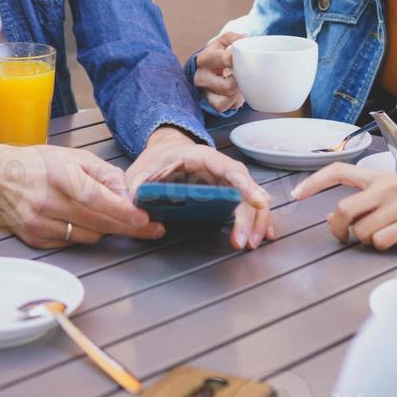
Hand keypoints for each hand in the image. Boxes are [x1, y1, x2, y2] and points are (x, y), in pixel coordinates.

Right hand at [0, 142, 165, 248]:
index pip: (98, 200)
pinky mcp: (35, 239)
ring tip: (104, 215)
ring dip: (104, 229)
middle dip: (129, 227)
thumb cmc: (40, 164)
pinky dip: (82, 234)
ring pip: (89, 237)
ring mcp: (40, 224)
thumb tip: (130, 195)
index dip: (124, 213)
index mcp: (60, 176)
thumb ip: (106, 175)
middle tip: (152, 229)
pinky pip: (72, 243)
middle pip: (99, 223)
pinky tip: (78, 220)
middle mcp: (48, 202)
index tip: (146, 220)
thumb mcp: (75, 157)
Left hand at [124, 127, 274, 250]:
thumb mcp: (141, 172)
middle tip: (244, 241)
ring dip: (257, 222)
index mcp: (202, 157)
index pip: (229, 168)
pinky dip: (258, 221)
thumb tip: (133, 205)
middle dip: (249, 216)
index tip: (257, 201)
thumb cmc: (156, 161)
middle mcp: (221, 168)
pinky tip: (263, 236)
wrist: (164, 153)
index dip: (244, 185)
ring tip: (251, 244)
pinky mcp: (230, 194)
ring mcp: (228, 182)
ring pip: (252, 199)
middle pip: (246, 189)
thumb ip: (137, 186)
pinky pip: (249, 206)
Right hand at [193, 31, 246, 112]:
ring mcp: (205, 92)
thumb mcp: (221, 43)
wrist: (204, 71)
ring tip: (240, 83)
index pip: (226, 60)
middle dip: (240, 81)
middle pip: (228, 85)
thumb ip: (232, 38)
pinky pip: (226, 106)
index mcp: (205, 59)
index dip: (240, 60)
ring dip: (238, 92)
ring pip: (228, 98)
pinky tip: (235, 93)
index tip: (245, 59)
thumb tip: (245, 38)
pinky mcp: (210, 103)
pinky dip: (234, 101)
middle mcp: (201, 77)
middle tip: (244, 74)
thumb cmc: (216, 56)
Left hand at [293, 163, 396, 250]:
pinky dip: (382, 245)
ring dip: (366, 239)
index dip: (314, 181)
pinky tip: (395, 239)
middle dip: (337, 227)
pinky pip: (380, 242)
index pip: (339, 171)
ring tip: (383, 233)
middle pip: (343, 209)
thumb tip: (331, 218)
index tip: (297, 193)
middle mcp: (387, 188)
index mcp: (379, 176)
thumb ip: (362, 202)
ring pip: (362, 231)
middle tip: (342, 235)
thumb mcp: (391, 193)